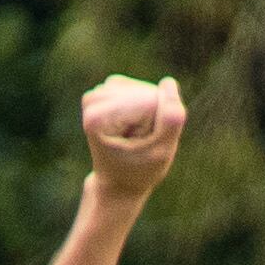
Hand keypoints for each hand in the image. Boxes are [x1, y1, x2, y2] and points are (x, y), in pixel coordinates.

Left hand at [82, 73, 184, 203]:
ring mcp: (100, 92)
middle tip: (138, 142)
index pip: (150, 103)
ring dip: (150, 111)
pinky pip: (143, 87)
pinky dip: (146, 104)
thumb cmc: (139, 171)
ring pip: (146, 90)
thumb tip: (168, 82)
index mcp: (97, 118)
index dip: (157, 126)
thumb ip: (171, 119)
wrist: (118, 182)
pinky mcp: (109, 87)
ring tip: (135, 134)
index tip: (140, 147)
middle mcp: (93, 102)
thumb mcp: (161, 152)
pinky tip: (134, 122)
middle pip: (147, 94)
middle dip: (153, 118)